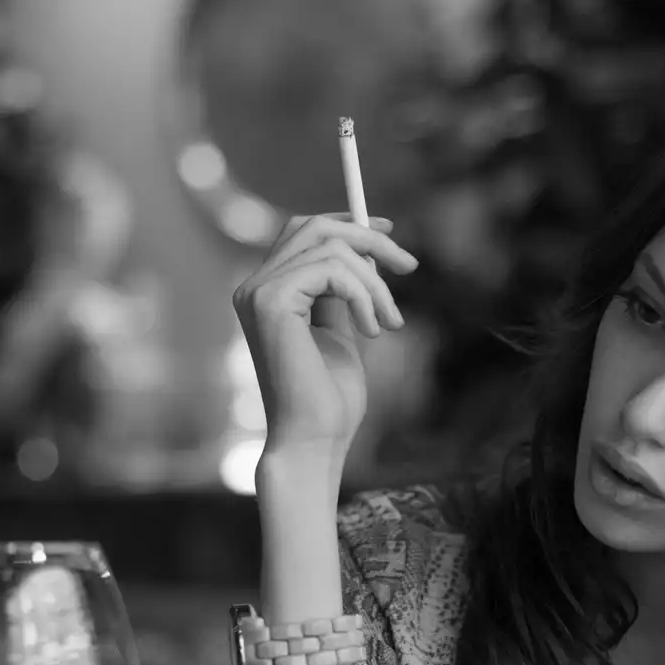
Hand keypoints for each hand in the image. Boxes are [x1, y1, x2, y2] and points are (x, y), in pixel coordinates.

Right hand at [232, 212, 418, 462]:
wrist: (315, 439)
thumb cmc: (329, 400)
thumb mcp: (341, 332)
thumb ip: (343, 293)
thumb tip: (367, 254)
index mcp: (267, 293)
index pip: (303, 232)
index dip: (348, 225)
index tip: (389, 232)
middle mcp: (254, 287)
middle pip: (315, 227)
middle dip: (370, 241)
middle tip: (410, 266)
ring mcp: (258, 292)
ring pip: (330, 248)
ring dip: (375, 283)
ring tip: (390, 322)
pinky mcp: (270, 300)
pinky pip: (332, 269)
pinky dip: (364, 295)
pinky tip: (371, 330)